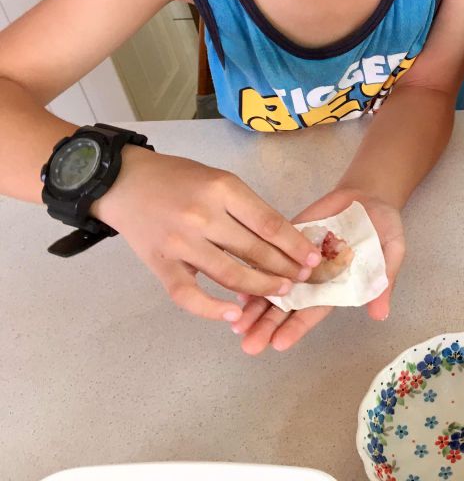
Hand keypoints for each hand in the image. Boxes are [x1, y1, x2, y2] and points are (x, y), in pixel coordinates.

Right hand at [93, 147, 320, 321]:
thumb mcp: (218, 180)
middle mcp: (204, 216)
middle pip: (255, 250)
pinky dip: (211, 308)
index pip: (269, 223)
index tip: (313, 258)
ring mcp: (181, 243)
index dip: (295, 245)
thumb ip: (245, 207)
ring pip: (230, 274)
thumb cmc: (177, 178)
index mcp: (223, 189)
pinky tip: (234, 313)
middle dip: (285, 268)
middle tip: (303, 279)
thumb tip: (279, 239)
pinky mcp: (160, 264)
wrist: (122, 181)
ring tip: (281, 292)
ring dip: (260, 287)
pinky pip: (188, 294)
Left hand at [229, 188, 405, 354]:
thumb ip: (384, 282)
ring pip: (272, 284)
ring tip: (235, 324)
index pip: (313, 311)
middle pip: (287, 305)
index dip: (296, 327)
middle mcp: (313, 278)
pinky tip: (235, 285)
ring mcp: (297, 259)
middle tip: (248, 344)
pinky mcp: (288, 237)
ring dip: (254, 304)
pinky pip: (266, 255)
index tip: (278, 344)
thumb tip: (381, 314)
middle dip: (267, 325)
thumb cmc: (384, 228)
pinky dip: (252, 270)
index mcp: (336, 287)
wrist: (369, 195)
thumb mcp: (392, 254)